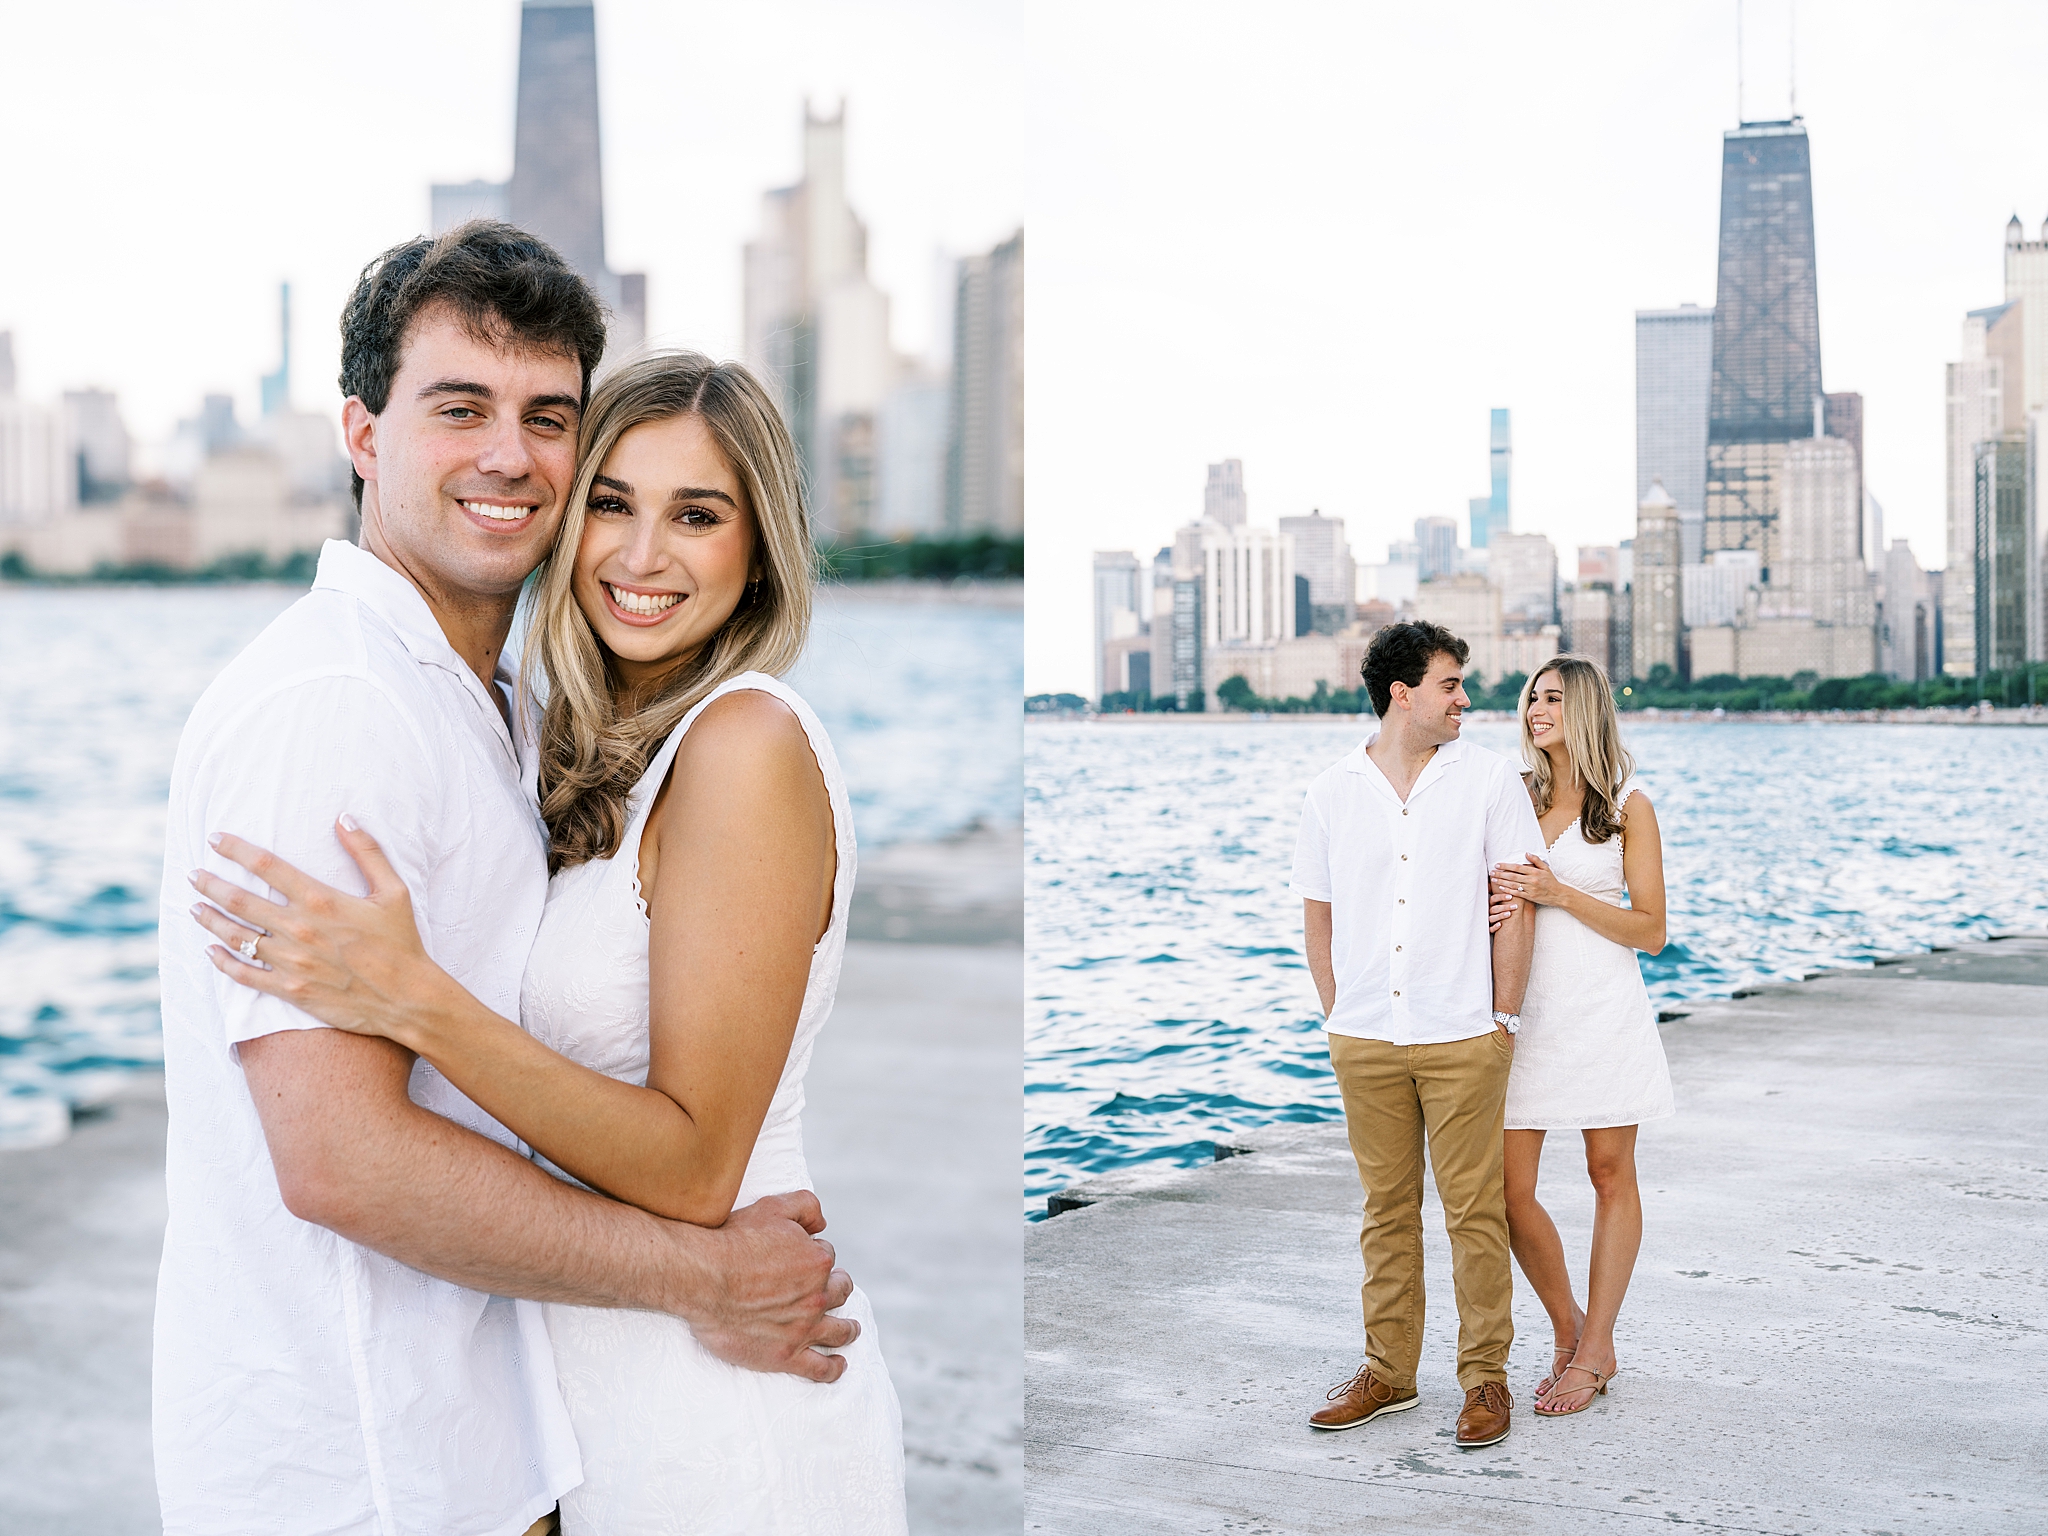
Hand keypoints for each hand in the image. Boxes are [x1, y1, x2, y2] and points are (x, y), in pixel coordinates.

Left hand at [188, 819, 442, 1047]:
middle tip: (193, 873)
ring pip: (235, 936)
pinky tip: (210, 950)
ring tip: (194, 907)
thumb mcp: (394, 891)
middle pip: (239, 900)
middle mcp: (298, 929)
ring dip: (209, 918)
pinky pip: (244, 975)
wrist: (406, 998)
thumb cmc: (402, 942)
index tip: (215, 839)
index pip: (267, 866)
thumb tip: (343, 818)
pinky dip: (222, 961)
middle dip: (210, 883)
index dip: (236, 849)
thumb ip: (367, 851)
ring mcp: (290, 961)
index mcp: (320, 900)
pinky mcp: (290, 989)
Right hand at [681, 1190, 859, 1382]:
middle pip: (839, 1291)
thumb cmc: (734, 1240)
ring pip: (838, 1330)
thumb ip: (806, 1206)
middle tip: (833, 1290)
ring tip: (851, 1330)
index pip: (825, 1256)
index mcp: (817, 1261)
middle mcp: (817, 1296)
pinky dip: (833, 1368)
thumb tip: (823, 1224)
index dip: (813, 1254)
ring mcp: (804, 1328)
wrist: (703, 1279)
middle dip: (838, 1288)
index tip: (799, 1258)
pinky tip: (838, 1365)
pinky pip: (819, 1368)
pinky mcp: (786, 1355)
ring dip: (849, 1329)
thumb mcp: (774, 1206)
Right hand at [1486, 883, 1517, 933]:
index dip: (1501, 897)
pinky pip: (1490, 928)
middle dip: (1504, 907)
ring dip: (1500, 915)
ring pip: (1491, 918)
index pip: (1494, 898)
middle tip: (1515, 906)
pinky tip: (1500, 925)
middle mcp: (1488, 912)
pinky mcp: (1488, 929)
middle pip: (1494, 908)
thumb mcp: (1500, 902)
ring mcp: (1488, 920)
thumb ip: (1504, 895)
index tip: (1511, 896)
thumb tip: (1513, 885)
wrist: (1497, 926)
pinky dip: (1494, 926)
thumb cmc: (1499, 911)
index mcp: (1491, 904)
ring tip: (1509, 914)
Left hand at [1492, 852, 1568, 910]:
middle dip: (1501, 874)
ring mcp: (1531, 889)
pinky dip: (1509, 891)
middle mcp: (1532, 880)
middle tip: (1491, 872)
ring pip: (1513, 885)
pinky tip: (1501, 888)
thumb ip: (1536, 860)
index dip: (1506, 866)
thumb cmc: (1551, 881)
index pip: (1517, 867)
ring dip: (1502, 882)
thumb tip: (1526, 853)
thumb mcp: (1546, 868)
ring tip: (1493, 880)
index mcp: (1535, 872)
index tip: (1497, 864)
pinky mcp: (1530, 897)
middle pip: (1513, 876)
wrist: (1559, 895)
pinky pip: (1518, 893)